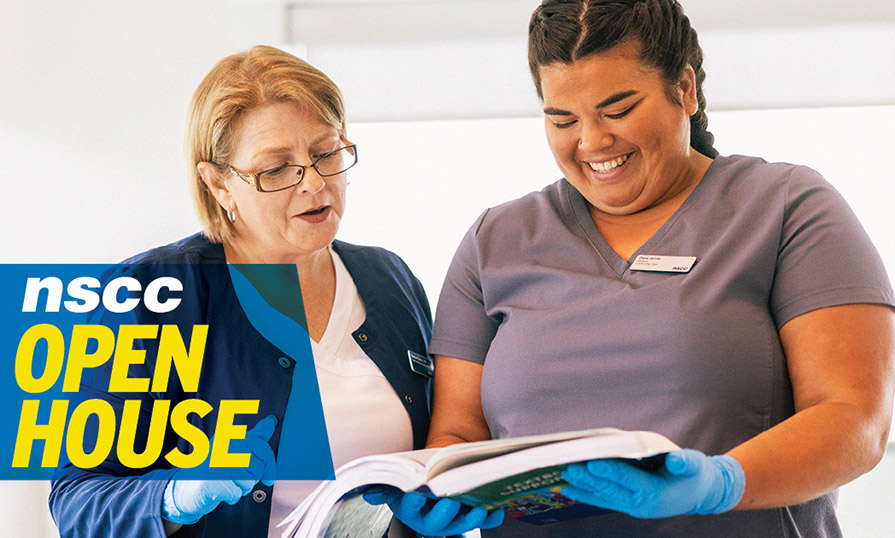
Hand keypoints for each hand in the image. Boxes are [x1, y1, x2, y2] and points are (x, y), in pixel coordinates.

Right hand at [162, 416, 277, 523]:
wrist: (185, 488)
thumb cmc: (214, 469)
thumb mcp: (235, 449)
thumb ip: (254, 437)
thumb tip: (270, 422)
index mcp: (229, 436)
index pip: (261, 447)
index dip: (269, 465)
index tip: (270, 478)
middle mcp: (221, 446)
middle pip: (256, 468)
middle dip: (252, 480)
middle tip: (238, 479)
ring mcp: (214, 463)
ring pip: (247, 482)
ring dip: (241, 489)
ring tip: (228, 484)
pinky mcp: (209, 481)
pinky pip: (235, 494)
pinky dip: (231, 497)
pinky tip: (220, 492)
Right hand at [363, 486, 503, 534]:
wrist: (443, 465)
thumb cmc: (420, 473)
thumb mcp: (400, 477)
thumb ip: (386, 485)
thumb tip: (369, 494)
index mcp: (410, 510)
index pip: (409, 509)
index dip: (412, 503)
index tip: (416, 495)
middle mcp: (431, 520)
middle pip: (437, 521)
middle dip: (444, 513)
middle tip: (450, 501)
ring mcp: (454, 520)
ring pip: (462, 523)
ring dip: (471, 517)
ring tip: (478, 508)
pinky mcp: (474, 515)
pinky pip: (485, 520)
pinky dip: (492, 516)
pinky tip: (497, 508)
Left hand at [561, 449, 744, 517]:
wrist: (700, 494)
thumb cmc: (695, 475)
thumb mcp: (695, 465)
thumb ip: (685, 463)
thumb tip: (675, 459)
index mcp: (656, 493)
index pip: (629, 481)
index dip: (611, 472)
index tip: (592, 463)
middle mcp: (641, 504)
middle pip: (610, 490)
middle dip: (588, 478)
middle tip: (568, 466)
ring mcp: (632, 506)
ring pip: (603, 495)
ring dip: (582, 485)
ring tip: (563, 474)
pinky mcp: (627, 504)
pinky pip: (603, 499)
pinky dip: (586, 494)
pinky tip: (569, 489)